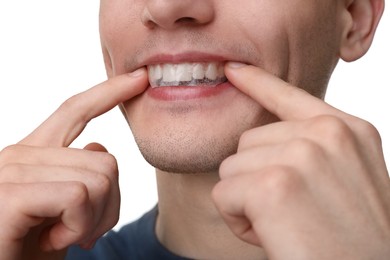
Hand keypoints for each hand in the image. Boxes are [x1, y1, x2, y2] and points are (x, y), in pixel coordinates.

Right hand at [0, 68, 147, 259]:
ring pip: (99, 179)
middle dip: (107, 206)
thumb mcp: (64, 213)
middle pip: (106, 160)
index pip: (75, 110)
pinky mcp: (9, 193)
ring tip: (63, 237)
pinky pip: (78, 196)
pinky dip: (78, 227)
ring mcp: (12, 170)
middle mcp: (20, 154)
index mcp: (34, 154)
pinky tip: (53, 241)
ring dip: (92, 221)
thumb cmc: (31, 250)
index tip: (139, 78)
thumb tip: (98, 145)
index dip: (109, 92)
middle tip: (80, 232)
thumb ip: (77, 176)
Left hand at [212, 63, 389, 258]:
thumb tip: (265, 137)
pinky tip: (272, 236)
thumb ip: (312, 149)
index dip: (257, 82)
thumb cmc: (351, 240)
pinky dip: (237, 221)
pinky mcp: (273, 185)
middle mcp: (327, 134)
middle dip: (255, 179)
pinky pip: (223, 194)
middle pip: (247, 140)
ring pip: (231, 167)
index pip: (290, 95)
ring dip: (247, 201)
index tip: (233, 70)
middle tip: (291, 212)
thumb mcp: (345, 179)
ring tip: (286, 225)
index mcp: (348, 131)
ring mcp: (302, 155)